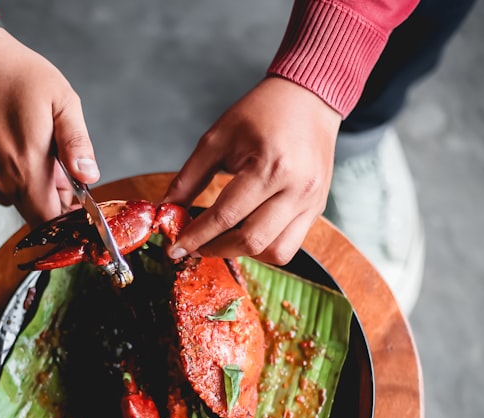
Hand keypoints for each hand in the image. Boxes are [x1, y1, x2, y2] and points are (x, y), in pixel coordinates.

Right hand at [0, 28, 99, 224]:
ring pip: (16, 199)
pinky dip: (10, 175)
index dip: (67, 217)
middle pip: (34, 212)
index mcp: (27, 167)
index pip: (49, 220)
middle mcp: (1, 180)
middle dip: (51, 197)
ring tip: (33, 147)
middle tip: (57, 164)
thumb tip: (89, 176)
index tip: (77, 202)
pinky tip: (12, 146)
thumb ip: (76, 143)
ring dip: (30, 185)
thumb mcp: (61, 101)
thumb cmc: (18, 76)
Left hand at [162, 76, 341, 264]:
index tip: (175, 248)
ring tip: (221, 240)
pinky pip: (290, 244)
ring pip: (276, 252)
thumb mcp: (217, 138)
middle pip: (251, 241)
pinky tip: (246, 232)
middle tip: (194, 246)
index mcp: (270, 167)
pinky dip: (264, 247)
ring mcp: (311, 202)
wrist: (309, 99)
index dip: (196, 236)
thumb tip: (167, 209)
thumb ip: (189, 177)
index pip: (226, 215)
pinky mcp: (316, 209)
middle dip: (216, 249)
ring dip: (243, 253)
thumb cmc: (262, 112)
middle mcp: (296, 189)